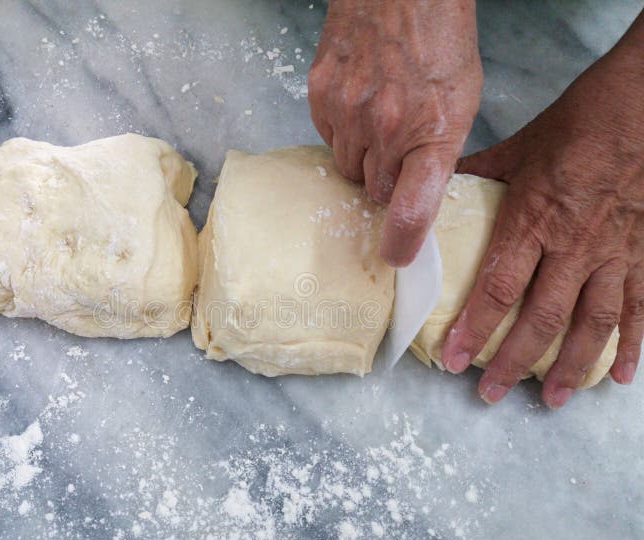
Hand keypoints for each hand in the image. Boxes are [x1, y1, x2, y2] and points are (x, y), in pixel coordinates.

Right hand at [308, 0, 481, 265]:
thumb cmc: (439, 39)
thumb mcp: (463, 101)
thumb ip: (440, 153)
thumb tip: (417, 192)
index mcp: (432, 133)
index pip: (408, 210)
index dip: (400, 244)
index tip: (396, 258)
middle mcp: (386, 129)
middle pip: (373, 191)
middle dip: (385, 181)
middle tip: (398, 153)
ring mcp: (348, 112)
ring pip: (347, 166)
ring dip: (363, 155)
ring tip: (379, 118)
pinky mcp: (320, 96)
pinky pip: (327, 137)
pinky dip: (342, 129)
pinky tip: (360, 102)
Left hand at [442, 13, 643, 407]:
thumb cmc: (580, 123)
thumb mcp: (518, 148)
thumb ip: (475, 175)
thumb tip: (430, 184)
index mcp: (534, 222)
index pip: (498, 288)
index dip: (475, 328)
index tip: (455, 360)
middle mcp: (573, 248)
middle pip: (541, 317)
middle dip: (512, 360)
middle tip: (489, 393)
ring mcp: (616, 255)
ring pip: (592, 324)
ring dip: (569, 367)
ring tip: (550, 399)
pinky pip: (643, 307)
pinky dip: (635, 345)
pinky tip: (620, 377)